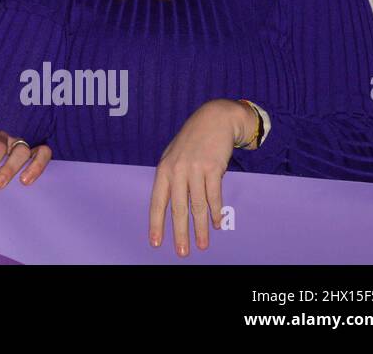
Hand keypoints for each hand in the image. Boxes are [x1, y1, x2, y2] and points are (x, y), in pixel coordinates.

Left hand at [0, 130, 51, 187]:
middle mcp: (14, 141)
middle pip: (18, 150)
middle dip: (9, 168)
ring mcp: (27, 148)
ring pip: (35, 152)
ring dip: (32, 168)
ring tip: (24, 183)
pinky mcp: (37, 155)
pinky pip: (45, 154)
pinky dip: (41, 166)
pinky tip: (35, 182)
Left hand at [149, 99, 255, 256]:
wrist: (213, 119)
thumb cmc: (192, 141)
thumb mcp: (174, 156)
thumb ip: (171, 179)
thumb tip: (171, 205)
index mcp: (163, 170)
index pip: (157, 202)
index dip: (156, 223)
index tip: (156, 243)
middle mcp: (177, 171)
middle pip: (178, 208)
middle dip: (180, 233)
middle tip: (182, 252)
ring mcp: (194, 169)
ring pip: (198, 206)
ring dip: (201, 228)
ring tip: (203, 245)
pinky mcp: (212, 168)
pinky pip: (214, 196)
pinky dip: (216, 212)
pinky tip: (217, 224)